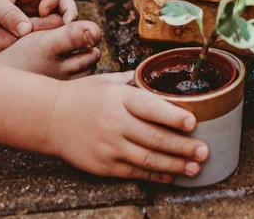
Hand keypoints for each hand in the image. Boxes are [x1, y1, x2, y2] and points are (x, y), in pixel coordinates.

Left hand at [0, 0, 78, 35]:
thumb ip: (9, 15)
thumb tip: (27, 32)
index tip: (42, 11)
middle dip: (68, 10)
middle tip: (70, 27)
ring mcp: (30, 8)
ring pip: (54, 14)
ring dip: (60, 24)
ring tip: (63, 38)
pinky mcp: (23, 21)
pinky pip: (41, 27)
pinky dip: (48, 34)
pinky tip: (47, 46)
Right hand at [44, 72, 208, 182]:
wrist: (49, 117)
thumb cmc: (81, 95)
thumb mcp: (107, 80)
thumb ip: (133, 82)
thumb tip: (156, 78)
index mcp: (119, 98)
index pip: (151, 108)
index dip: (174, 116)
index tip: (194, 121)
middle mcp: (116, 123)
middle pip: (155, 138)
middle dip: (183, 147)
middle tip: (204, 151)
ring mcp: (109, 147)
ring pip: (148, 159)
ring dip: (175, 164)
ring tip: (195, 167)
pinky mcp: (103, 165)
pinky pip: (134, 172)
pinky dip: (155, 175)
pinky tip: (171, 175)